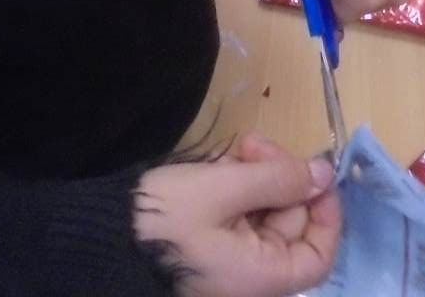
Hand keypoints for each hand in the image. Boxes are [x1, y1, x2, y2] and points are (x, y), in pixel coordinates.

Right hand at [133, 140, 338, 296]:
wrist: (100, 238)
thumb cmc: (165, 219)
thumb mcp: (224, 189)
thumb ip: (279, 180)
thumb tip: (325, 175)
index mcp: (260, 278)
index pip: (318, 255)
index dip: (325, 212)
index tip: (314, 171)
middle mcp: (249, 279)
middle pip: (290, 226)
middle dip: (280, 178)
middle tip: (254, 145)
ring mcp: (229, 266)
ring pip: (265, 216)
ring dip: (257, 178)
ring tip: (234, 152)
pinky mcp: (210, 250)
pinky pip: (240, 220)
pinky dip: (237, 190)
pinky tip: (221, 167)